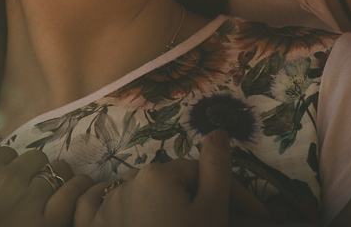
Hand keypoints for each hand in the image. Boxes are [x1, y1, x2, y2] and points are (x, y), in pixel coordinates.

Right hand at [0, 142, 92, 226]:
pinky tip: (81, 188)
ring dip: (55, 178)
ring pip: (55, 172)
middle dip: (33, 170)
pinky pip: (70, 196)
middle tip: (33, 184)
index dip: (9, 166)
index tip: (8, 179)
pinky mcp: (44, 223)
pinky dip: (76, 190)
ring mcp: (29, 200)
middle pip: (34, 159)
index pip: (7, 154)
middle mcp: (8, 179)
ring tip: (58, 185)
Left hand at [74, 130, 267, 226]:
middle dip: (194, 198)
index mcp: (157, 174)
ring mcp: (103, 207)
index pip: (201, 173)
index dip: (231, 192)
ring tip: (180, 223)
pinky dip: (106, 203)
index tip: (257, 215)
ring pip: (136, 192)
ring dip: (159, 205)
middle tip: (217, 221)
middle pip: (170, 183)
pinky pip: (94, 204)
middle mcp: (126, 183)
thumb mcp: (211, 211)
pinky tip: (119, 209)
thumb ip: (216, 170)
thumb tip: (217, 132)